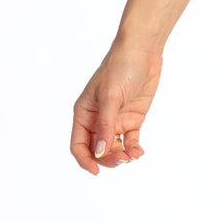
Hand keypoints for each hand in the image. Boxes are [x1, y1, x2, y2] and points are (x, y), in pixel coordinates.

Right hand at [71, 45, 163, 174]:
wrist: (143, 50)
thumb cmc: (120, 67)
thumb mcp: (110, 96)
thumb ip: (105, 125)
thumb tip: (99, 153)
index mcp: (84, 113)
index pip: (78, 145)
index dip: (85, 160)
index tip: (96, 171)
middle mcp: (97, 119)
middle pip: (97, 150)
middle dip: (108, 159)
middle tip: (123, 159)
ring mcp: (116, 119)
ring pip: (113, 148)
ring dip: (121, 156)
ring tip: (133, 156)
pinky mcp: (132, 118)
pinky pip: (129, 140)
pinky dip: (133, 148)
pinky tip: (138, 152)